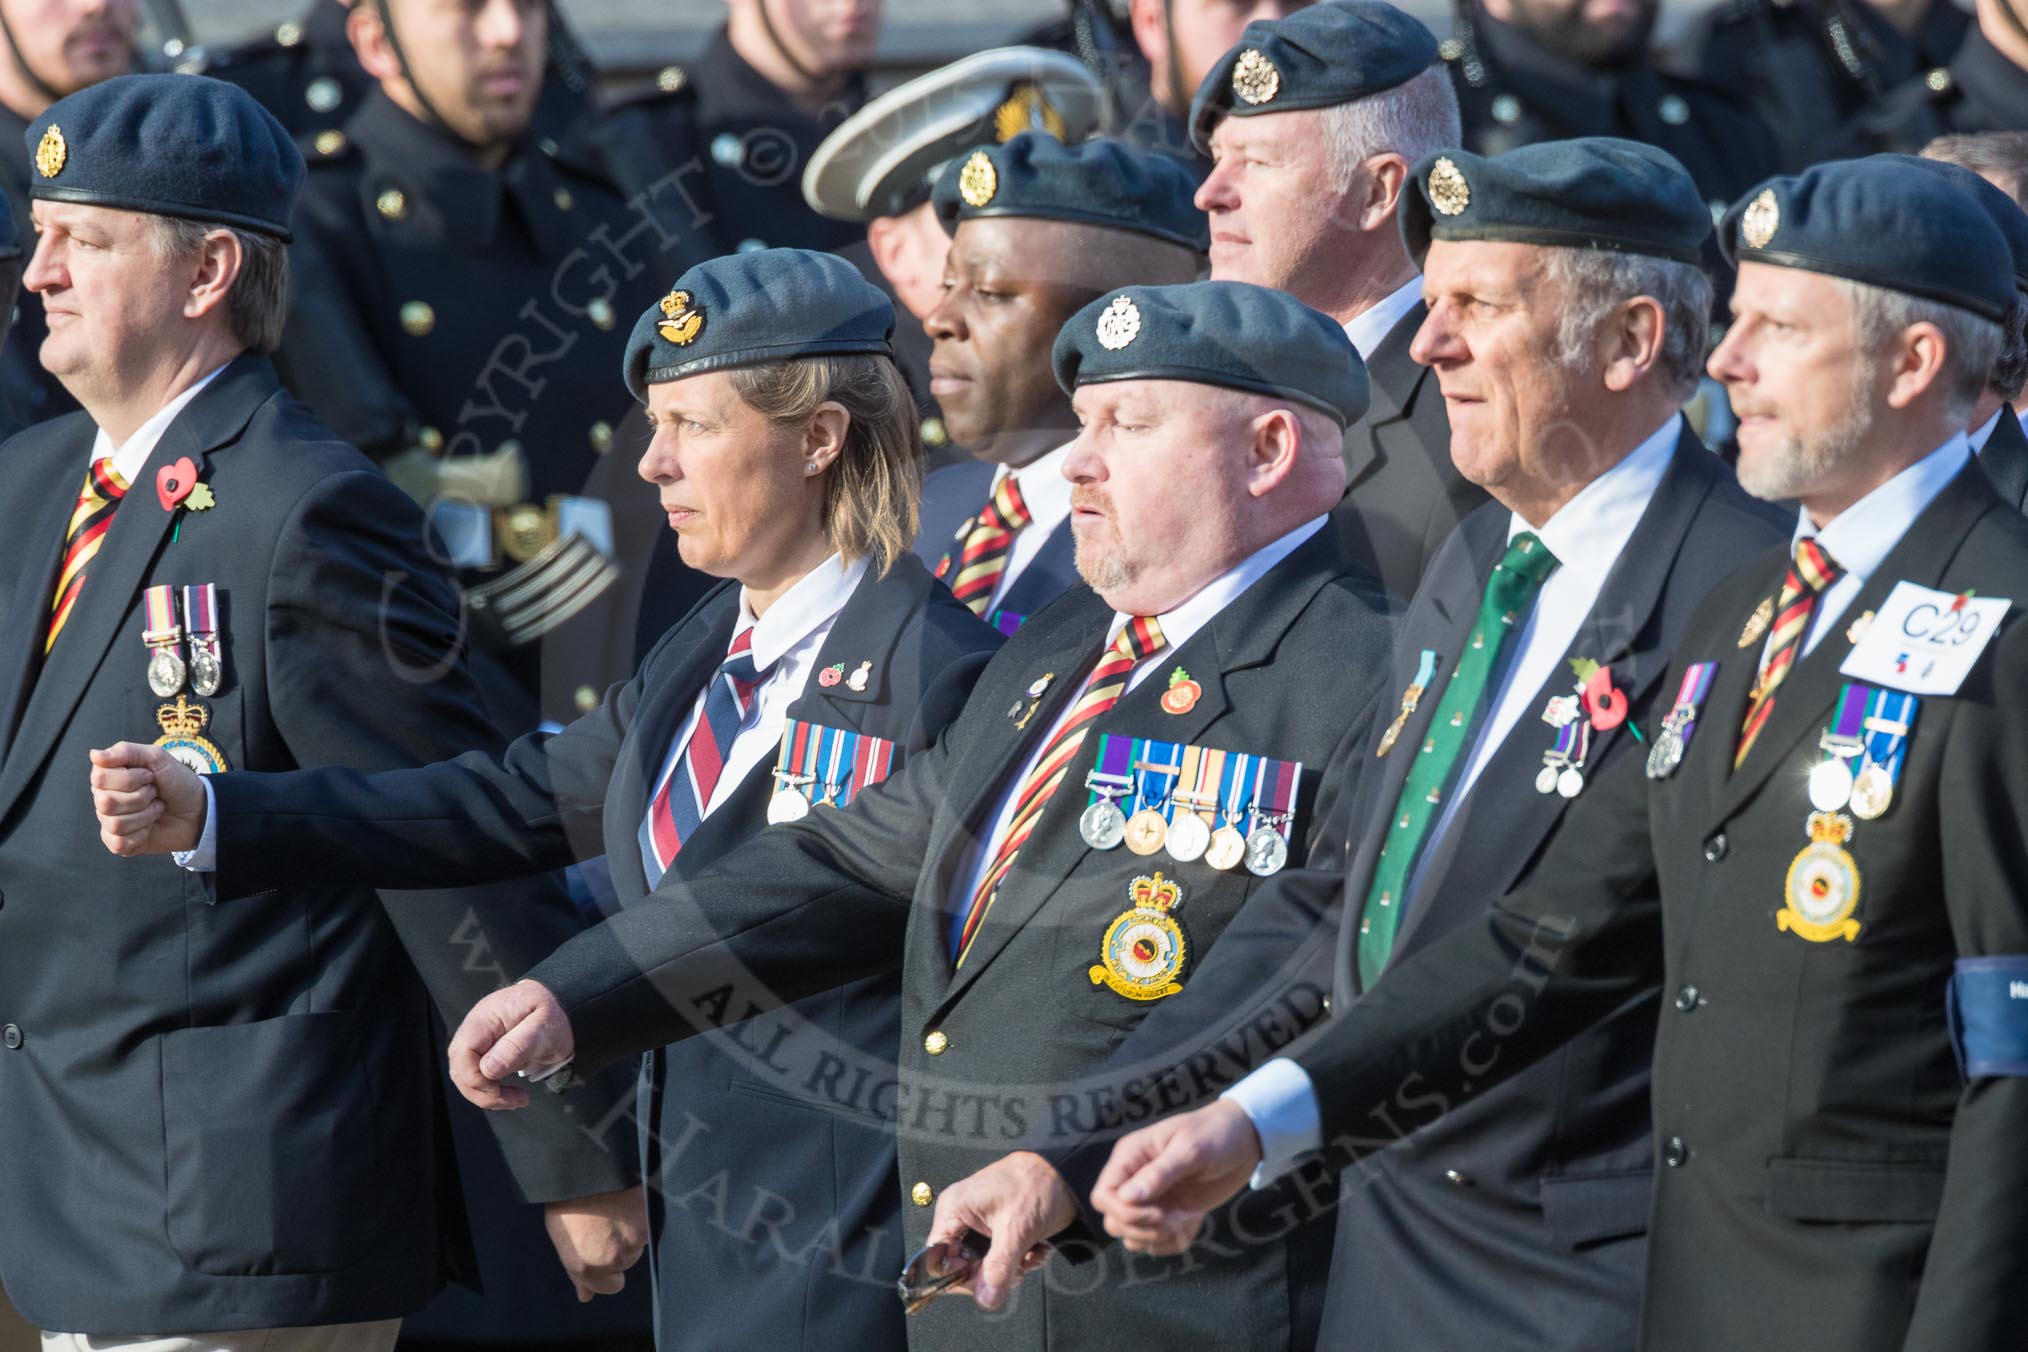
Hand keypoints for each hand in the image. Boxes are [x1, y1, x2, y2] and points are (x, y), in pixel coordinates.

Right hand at [88, 741, 206, 855]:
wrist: (198, 809)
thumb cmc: (176, 781)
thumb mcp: (156, 757)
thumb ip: (125, 751)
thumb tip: (94, 755)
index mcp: (107, 776)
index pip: (99, 778)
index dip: (131, 778)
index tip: (149, 776)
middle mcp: (103, 798)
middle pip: (106, 802)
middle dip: (140, 797)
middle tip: (154, 793)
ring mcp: (109, 821)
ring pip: (115, 823)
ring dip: (145, 815)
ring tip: (156, 808)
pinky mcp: (118, 843)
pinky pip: (119, 842)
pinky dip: (142, 834)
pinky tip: (150, 827)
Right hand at [448, 980, 574, 1109]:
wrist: (559, 1004)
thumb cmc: (552, 1013)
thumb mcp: (543, 1027)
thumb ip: (517, 1046)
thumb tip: (487, 1070)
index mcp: (486, 1017)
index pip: (463, 1052)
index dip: (475, 1077)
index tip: (499, 1089)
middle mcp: (475, 1027)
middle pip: (459, 1067)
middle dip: (481, 1091)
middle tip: (512, 1099)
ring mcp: (477, 1039)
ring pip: (464, 1075)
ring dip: (485, 1094)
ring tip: (514, 1099)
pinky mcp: (483, 1050)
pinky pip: (475, 1075)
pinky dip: (488, 1090)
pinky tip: (507, 1093)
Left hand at [544, 1185, 649, 1301]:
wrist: (583, 1167)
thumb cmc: (568, 1201)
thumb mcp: (563, 1240)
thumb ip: (577, 1271)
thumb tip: (586, 1296)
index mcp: (587, 1266)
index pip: (611, 1286)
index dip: (606, 1271)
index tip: (602, 1253)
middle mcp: (613, 1258)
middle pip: (626, 1261)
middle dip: (618, 1246)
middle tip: (603, 1222)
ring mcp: (634, 1239)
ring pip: (638, 1243)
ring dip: (630, 1229)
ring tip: (613, 1207)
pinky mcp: (650, 1219)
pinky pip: (650, 1224)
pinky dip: (642, 1214)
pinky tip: (626, 1199)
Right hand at [925, 1152, 1068, 1310]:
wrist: (1065, 1169)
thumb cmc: (1037, 1182)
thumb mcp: (1017, 1229)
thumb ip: (999, 1267)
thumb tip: (986, 1298)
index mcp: (954, 1210)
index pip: (939, 1259)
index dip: (960, 1275)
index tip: (985, 1280)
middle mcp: (962, 1216)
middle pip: (964, 1265)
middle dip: (993, 1273)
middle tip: (1016, 1268)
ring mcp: (980, 1222)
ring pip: (986, 1264)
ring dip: (1012, 1267)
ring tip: (1030, 1254)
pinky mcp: (997, 1227)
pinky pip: (1001, 1256)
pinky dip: (1021, 1258)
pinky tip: (1035, 1249)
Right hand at [1089, 1100, 1262, 1254]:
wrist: (1243, 1140)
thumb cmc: (1214, 1134)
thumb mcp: (1189, 1150)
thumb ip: (1158, 1174)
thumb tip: (1126, 1198)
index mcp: (1131, 1157)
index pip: (1103, 1195)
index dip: (1124, 1212)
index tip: (1157, 1213)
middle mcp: (1134, 1180)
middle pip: (1113, 1220)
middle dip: (1142, 1229)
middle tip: (1174, 1220)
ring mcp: (1151, 1200)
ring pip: (1132, 1235)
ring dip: (1158, 1238)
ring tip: (1185, 1222)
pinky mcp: (1168, 1214)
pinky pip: (1157, 1241)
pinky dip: (1174, 1242)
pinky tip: (1193, 1224)